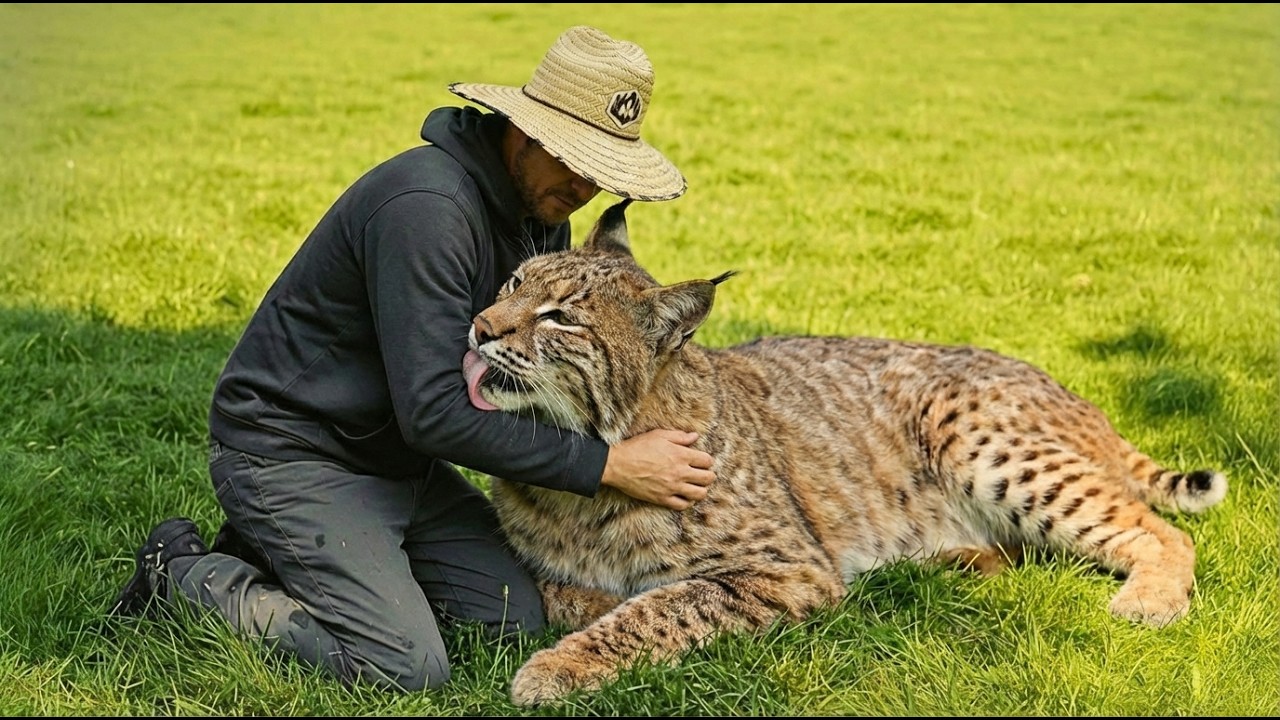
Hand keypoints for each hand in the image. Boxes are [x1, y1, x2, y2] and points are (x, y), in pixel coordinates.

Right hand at [600, 429, 715, 509]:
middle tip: (702, 474)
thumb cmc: (637, 447)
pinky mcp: (662, 499)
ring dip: (701, 490)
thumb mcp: (659, 435)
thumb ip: (679, 436)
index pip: (707, 461)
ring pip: (699, 494)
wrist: (618, 465)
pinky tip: (684, 496)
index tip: (701, 461)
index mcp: (681, 455)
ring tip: (695, 486)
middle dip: (708, 476)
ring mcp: (672, 487)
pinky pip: (683, 505)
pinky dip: (687, 502)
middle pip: (707, 479)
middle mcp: (680, 472)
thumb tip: (695, 436)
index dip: (707, 461)